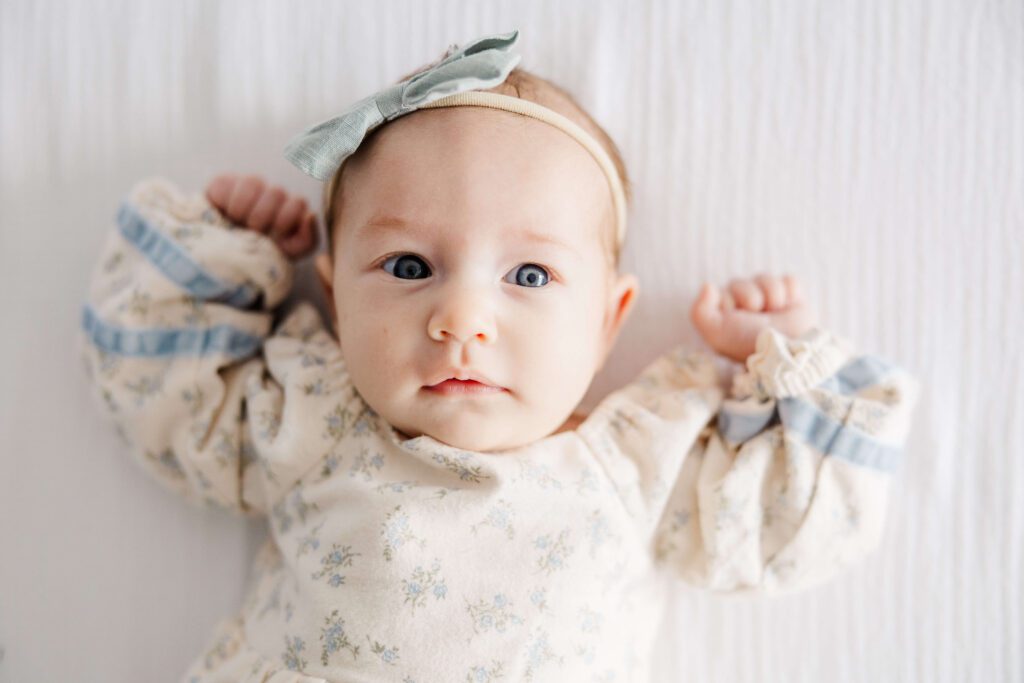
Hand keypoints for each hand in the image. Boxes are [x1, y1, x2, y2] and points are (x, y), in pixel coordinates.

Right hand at [204, 173, 318, 259]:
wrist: (223, 258)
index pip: (298, 201)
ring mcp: (250, 186)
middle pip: (277, 192)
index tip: (275, 236)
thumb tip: (310, 215)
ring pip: (255, 183)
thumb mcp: (287, 255)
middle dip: (263, 218)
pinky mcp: (225, 182)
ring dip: (246, 212)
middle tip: (254, 233)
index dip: (286, 220)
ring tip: (239, 225)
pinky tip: (226, 215)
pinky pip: (231, 183)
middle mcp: (273, 194)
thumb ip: (307, 240)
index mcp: (291, 208)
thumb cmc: (260, 256)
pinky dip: (229, 204)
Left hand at [689, 273, 817, 363]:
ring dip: (772, 296)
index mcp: (725, 311)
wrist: (786, 352)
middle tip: (757, 318)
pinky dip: (791, 294)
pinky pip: (789, 281)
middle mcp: (744, 303)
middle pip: (742, 283)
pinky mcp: (792, 296)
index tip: (736, 319)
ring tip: (775, 314)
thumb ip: (700, 311)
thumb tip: (708, 285)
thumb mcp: (716, 333)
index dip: (730, 301)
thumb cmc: (747, 344)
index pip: (720, 290)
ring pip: (765, 278)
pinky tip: (789, 309)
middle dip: (751, 298)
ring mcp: (768, 299)